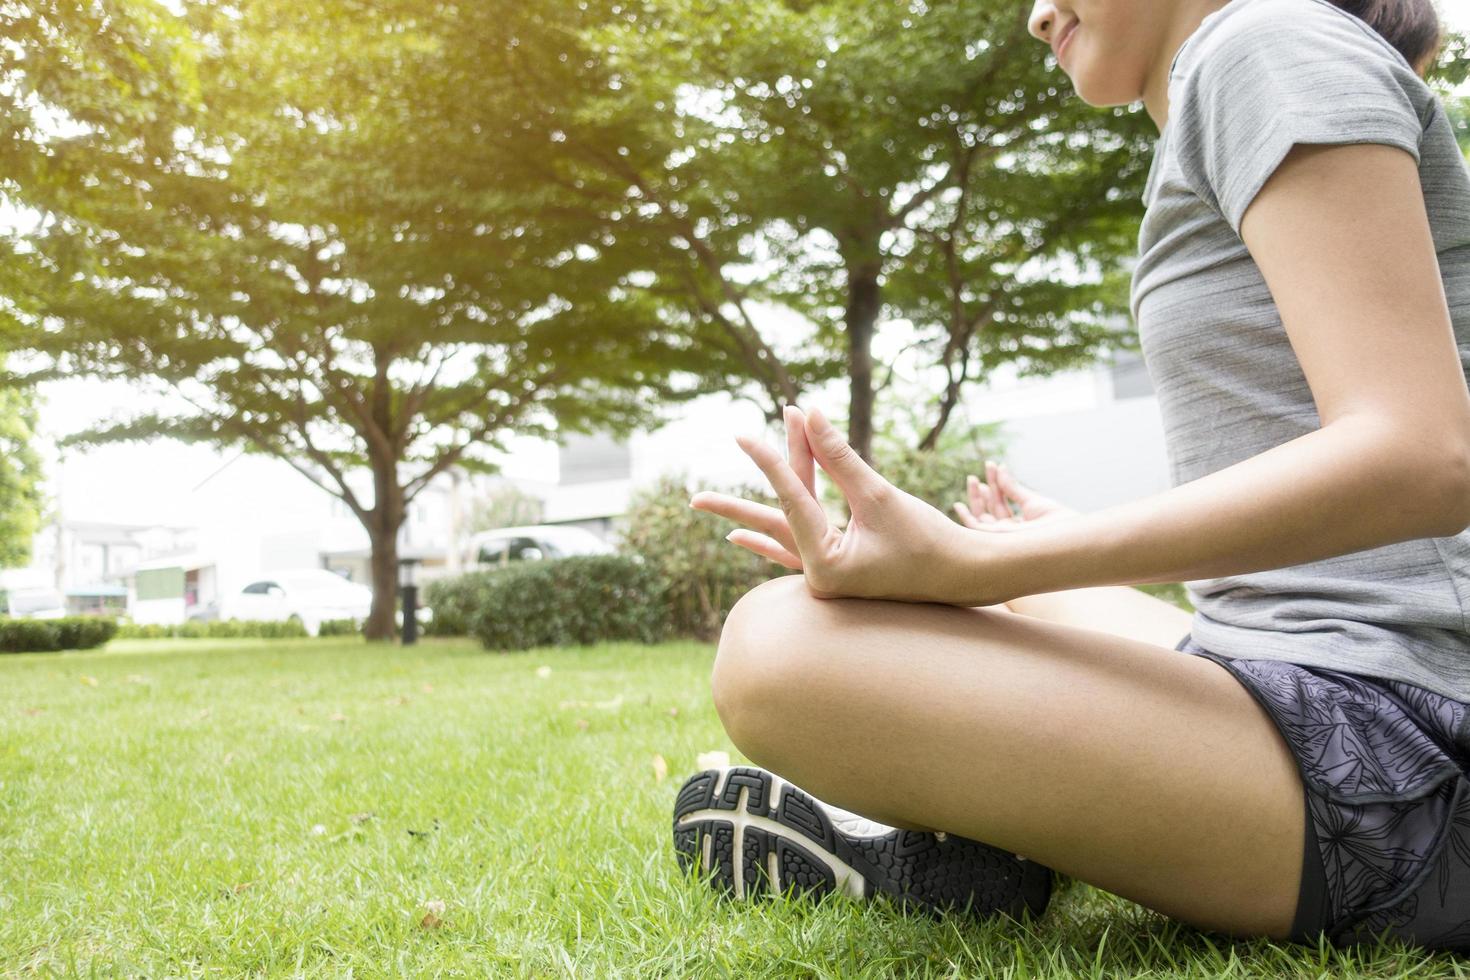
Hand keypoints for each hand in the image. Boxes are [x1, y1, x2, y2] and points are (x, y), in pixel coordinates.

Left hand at [690, 404, 998, 603]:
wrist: (967, 577)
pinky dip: (769, 542)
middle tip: (692, 498)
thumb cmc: (931, 540)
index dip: (770, 461)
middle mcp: (820, 577)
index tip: (744, 435)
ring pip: (784, 533)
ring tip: (706, 505)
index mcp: (828, 565)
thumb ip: (839, 456)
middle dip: (735, 506)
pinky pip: (794, 553)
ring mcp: (827, 578)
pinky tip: (739, 537)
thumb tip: (808, 415)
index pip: (790, 501)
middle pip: (773, 527)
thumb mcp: (879, 495)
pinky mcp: (838, 574)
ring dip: (753, 510)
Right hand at [954, 461, 1079, 531]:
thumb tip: (1001, 468)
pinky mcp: (996, 540)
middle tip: (975, 474)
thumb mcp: (1032, 501)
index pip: (1001, 504)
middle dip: (982, 492)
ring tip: (971, 479)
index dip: (995, 485)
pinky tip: (958, 505)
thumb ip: (1013, 488)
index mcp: (1018, 526)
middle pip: (990, 510)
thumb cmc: (1055, 522)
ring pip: (981, 517)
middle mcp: (1008, 534)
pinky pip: (975, 530)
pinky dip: (966, 518)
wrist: (1065, 535)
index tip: (993, 466)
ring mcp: (1002, 538)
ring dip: (975, 498)